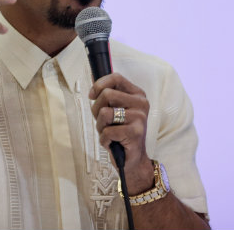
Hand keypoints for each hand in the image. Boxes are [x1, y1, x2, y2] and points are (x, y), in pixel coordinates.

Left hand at [89, 73, 154, 192]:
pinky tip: (112, 143)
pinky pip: (107, 131)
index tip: (92, 96)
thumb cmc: (121, 133)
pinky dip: (104, 140)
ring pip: (104, 113)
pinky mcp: (135, 132)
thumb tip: (93, 75)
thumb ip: (108, 94)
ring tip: (109, 133)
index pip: (116, 77)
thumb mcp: (115, 110)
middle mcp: (141, 103)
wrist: (133, 159)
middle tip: (102, 122)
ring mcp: (139, 117)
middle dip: (96, 110)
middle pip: (107, 94)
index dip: (99, 85)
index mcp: (138, 94)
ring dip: (100, 126)